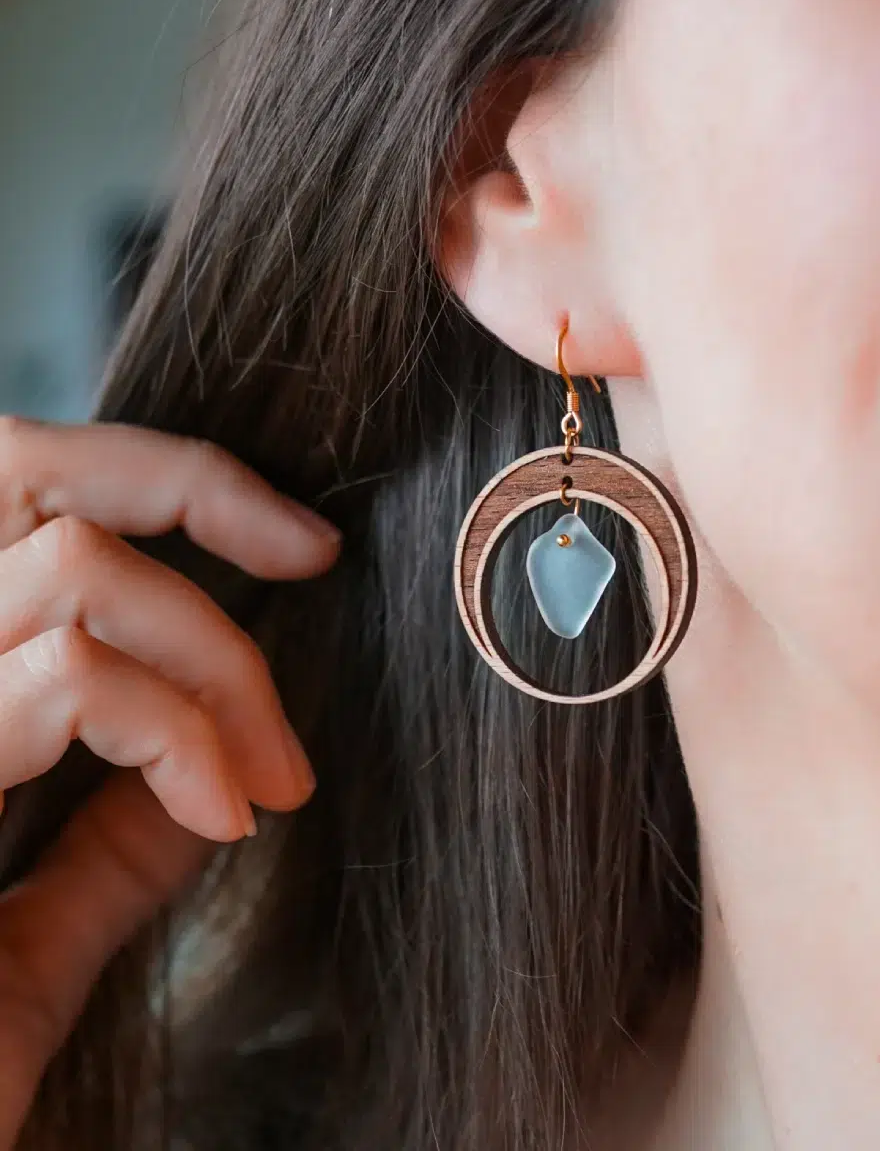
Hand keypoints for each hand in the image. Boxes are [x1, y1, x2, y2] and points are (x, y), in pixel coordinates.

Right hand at [0, 417, 340, 1146]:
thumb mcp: (21, 952)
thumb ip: (102, 854)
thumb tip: (208, 779)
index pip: (22, 499)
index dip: (164, 483)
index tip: (297, 543)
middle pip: (28, 470)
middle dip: (194, 487)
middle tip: (308, 553)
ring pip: (78, 569)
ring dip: (217, 661)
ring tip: (269, 775)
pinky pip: (70, 675)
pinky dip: (180, 732)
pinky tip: (225, 816)